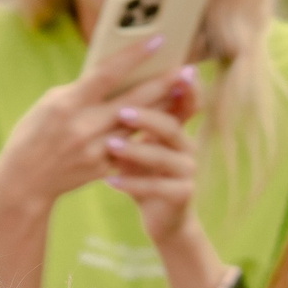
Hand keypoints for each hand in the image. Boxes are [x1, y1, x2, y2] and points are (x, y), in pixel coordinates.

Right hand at [0, 43, 192, 217]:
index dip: (134, 56)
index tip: (159, 40)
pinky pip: (133, 146)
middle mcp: (84, 127)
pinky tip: (169, 119)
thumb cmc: (33, 133)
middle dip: (164, 82)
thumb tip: (115, 74)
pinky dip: (150, 131)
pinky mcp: (104, 168)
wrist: (24, 181)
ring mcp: (97, 150)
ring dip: (165, 106)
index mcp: (68, 104)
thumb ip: (82, 89)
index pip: (107, 74)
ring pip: (140, 123)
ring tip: (184, 90)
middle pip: (134, 101)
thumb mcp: (51, 103)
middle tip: (187, 68)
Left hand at [101, 70, 202, 245]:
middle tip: (122, 112)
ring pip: (164, 157)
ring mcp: (187, 170)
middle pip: (171, 125)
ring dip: (136, 150)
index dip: (180, 86)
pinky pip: (157, 188)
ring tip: (111, 145)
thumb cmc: (140, 173)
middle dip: (147, 117)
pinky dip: (131, 184)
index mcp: (176, 128)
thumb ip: (127, 120)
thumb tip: (99, 87)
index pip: (184, 101)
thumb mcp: (134, 144)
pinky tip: (109, 181)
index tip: (166, 71)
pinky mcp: (182, 195)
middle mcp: (186, 146)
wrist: (160, 216)